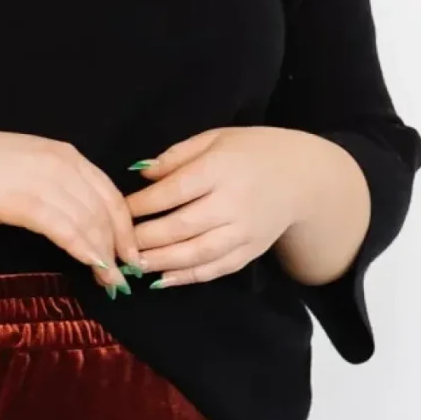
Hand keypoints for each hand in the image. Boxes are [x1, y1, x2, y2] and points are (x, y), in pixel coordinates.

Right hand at [0, 123, 138, 293]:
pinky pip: (65, 230)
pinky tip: (93, 267)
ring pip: (89, 223)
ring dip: (104, 256)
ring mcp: (45, 182)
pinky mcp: (25, 202)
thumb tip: (80, 217)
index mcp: (67, 155)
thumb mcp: (31, 165)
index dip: (126, 227)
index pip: (111, 193)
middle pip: (105, 211)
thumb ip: (58, 184)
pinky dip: (84, 250)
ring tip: (111, 282)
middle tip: (125, 276)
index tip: (131, 253)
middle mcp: (63, 164)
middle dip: (119, 247)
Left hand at [124, 126, 366, 286]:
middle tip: (117, 245)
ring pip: (196, 253)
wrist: (303, 177)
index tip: (119, 211)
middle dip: (145, 239)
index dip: (142, 205)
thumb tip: (140, 174)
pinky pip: (215, 269)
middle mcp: (233, 203)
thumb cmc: (252, 152)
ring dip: (161, 263)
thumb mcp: (216, 139)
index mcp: (221, 169)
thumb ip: (177, 156)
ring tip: (133, 266)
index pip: (174, 191)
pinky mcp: (250, 251)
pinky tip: (163, 280)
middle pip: (181, 226)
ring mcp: (243, 231)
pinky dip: (187, 277)